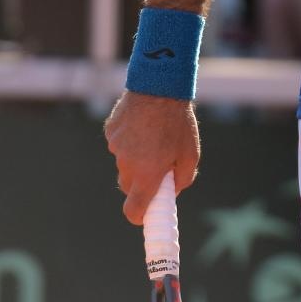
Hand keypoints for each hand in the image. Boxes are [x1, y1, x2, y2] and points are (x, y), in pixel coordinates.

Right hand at [104, 90, 201, 223]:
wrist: (159, 85)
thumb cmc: (179, 122)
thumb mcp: (190, 153)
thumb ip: (182, 178)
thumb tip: (172, 190)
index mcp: (146, 175)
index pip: (134, 210)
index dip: (140, 215)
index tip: (147, 214)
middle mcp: (127, 165)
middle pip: (129, 186)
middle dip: (142, 182)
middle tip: (159, 167)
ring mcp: (116, 148)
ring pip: (124, 163)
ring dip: (137, 158)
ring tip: (155, 137)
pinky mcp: (110, 132)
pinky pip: (120, 144)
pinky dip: (130, 141)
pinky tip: (143, 125)